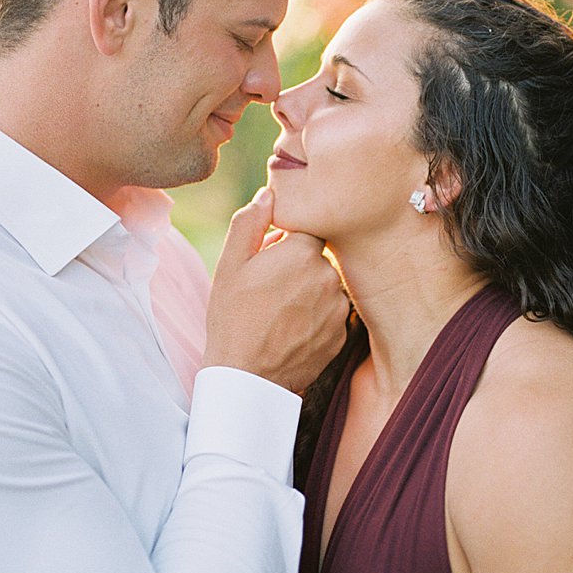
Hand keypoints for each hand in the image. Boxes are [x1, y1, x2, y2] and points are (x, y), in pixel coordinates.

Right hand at [202, 187, 348, 393]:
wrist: (247, 378)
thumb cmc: (233, 318)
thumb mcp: (230, 265)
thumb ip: (251, 223)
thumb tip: (269, 194)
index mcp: (302, 252)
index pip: (308, 229)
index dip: (288, 242)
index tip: (272, 257)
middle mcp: (329, 276)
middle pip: (319, 258)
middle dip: (299, 267)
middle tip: (270, 290)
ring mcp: (339, 308)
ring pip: (327, 287)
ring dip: (309, 293)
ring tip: (279, 313)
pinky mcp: (342, 335)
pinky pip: (331, 315)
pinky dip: (316, 318)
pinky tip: (291, 331)